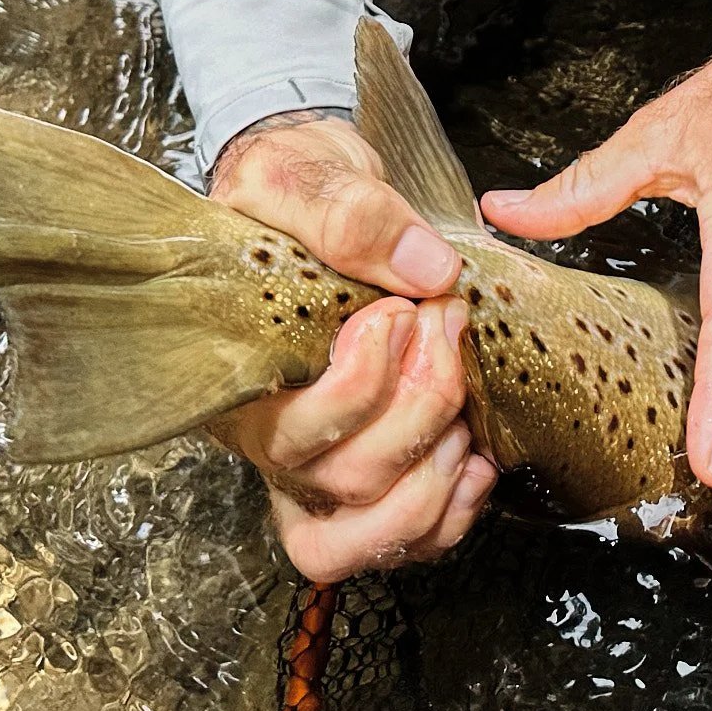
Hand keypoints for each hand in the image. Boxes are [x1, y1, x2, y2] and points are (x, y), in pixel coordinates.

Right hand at [208, 110, 497, 576]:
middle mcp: (270, 436)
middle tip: (446, 327)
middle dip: (419, 408)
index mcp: (237, 372)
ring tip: (463, 406)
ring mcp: (319, 465)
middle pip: (343, 480)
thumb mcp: (306, 170)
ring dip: (436, 475)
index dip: (359, 384)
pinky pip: (403, 540)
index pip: (289, 431)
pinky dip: (452, 513)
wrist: (317, 192)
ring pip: (368, 531)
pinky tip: (474, 457)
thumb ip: (349, 212)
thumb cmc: (294, 186)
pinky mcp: (369, 472)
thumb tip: (424, 270)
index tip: (401, 311)